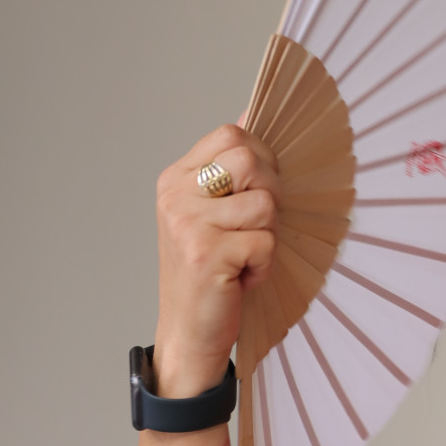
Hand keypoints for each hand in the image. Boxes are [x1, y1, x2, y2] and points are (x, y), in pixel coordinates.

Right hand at [153, 124, 280, 397]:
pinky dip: (264, 265)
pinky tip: (242, 277)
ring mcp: (188, 223)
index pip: (230, 134)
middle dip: (270, 193)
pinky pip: (265, 242)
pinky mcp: (206, 254)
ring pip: (264, 203)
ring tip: (244, 257)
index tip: (257, 191)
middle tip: (256, 227)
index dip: (260, 157)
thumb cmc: (209, 273)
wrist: (188, 332)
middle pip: (249, 159)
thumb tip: (250, 114)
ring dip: (267, 235)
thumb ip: (228, 168)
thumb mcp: (212, 213)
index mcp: (176, 178)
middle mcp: (176, 196)